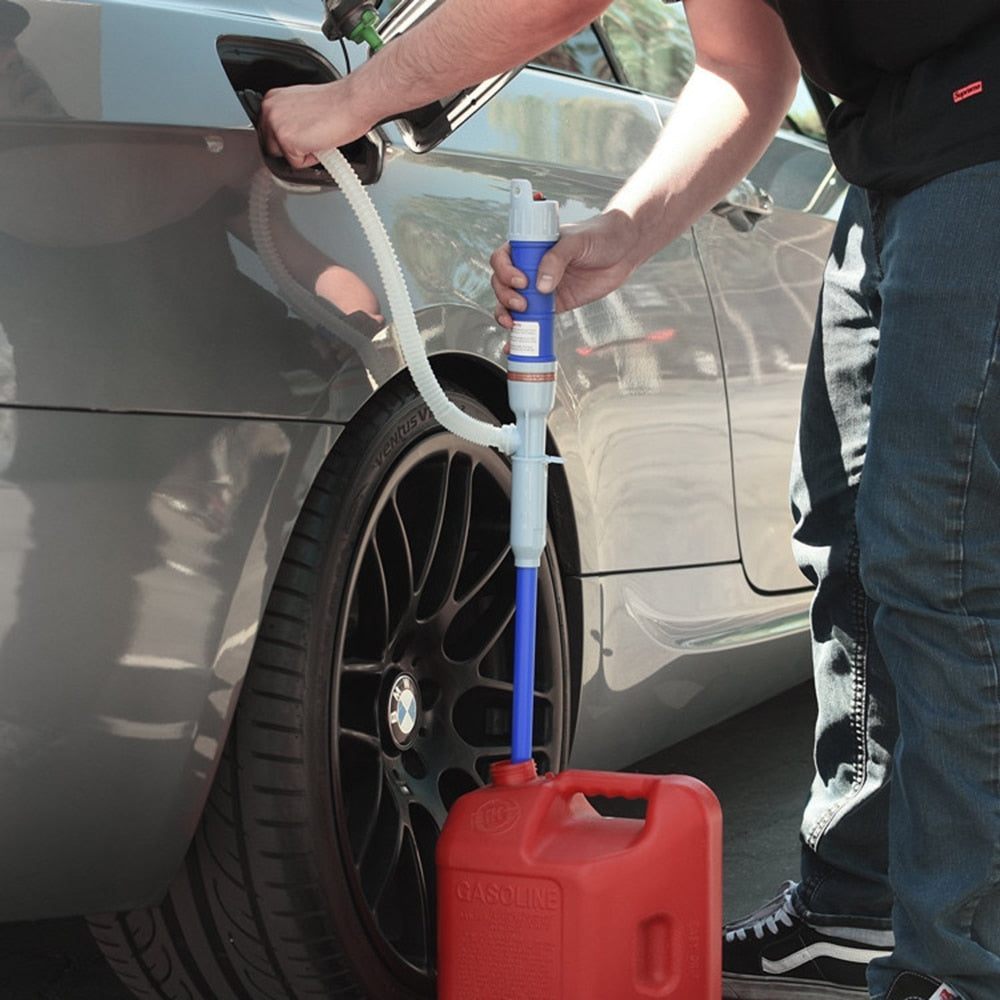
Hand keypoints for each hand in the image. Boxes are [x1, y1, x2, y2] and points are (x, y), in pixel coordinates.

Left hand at [259, 81, 369, 169]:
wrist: (351, 102)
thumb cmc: (337, 103)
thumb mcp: (304, 105)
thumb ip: (291, 117)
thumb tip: (292, 132)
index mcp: (273, 98)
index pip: (269, 131)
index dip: (288, 138)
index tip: (302, 136)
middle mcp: (270, 109)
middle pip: (272, 146)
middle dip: (292, 147)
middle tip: (313, 138)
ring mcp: (275, 125)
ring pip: (282, 156)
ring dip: (301, 153)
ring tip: (317, 138)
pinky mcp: (286, 140)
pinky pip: (296, 164)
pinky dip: (311, 159)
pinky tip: (321, 142)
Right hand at [490, 210, 637, 328]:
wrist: (624, 250)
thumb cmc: (600, 236)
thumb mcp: (576, 242)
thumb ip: (557, 259)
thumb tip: (541, 286)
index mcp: (531, 247)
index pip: (504, 258)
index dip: (505, 271)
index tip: (521, 281)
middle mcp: (531, 267)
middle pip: (502, 284)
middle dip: (505, 296)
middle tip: (522, 304)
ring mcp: (541, 288)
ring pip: (511, 303)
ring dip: (506, 315)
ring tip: (515, 324)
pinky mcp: (554, 305)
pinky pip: (533, 319)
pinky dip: (522, 332)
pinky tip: (514, 343)